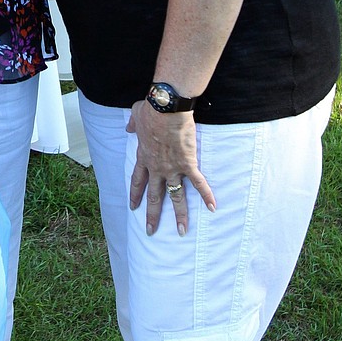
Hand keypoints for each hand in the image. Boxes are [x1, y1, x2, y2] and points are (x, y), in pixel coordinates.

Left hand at [127, 99, 215, 236]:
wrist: (166, 109)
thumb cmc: (151, 109)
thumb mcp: (135, 116)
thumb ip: (132, 124)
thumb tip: (128, 127)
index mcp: (143, 156)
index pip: (137, 180)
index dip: (136, 194)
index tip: (134, 207)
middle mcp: (157, 167)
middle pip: (154, 195)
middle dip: (152, 214)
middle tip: (150, 231)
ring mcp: (172, 168)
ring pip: (176, 196)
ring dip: (180, 215)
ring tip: (181, 231)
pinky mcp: (188, 164)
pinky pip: (198, 183)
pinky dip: (206, 195)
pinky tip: (212, 208)